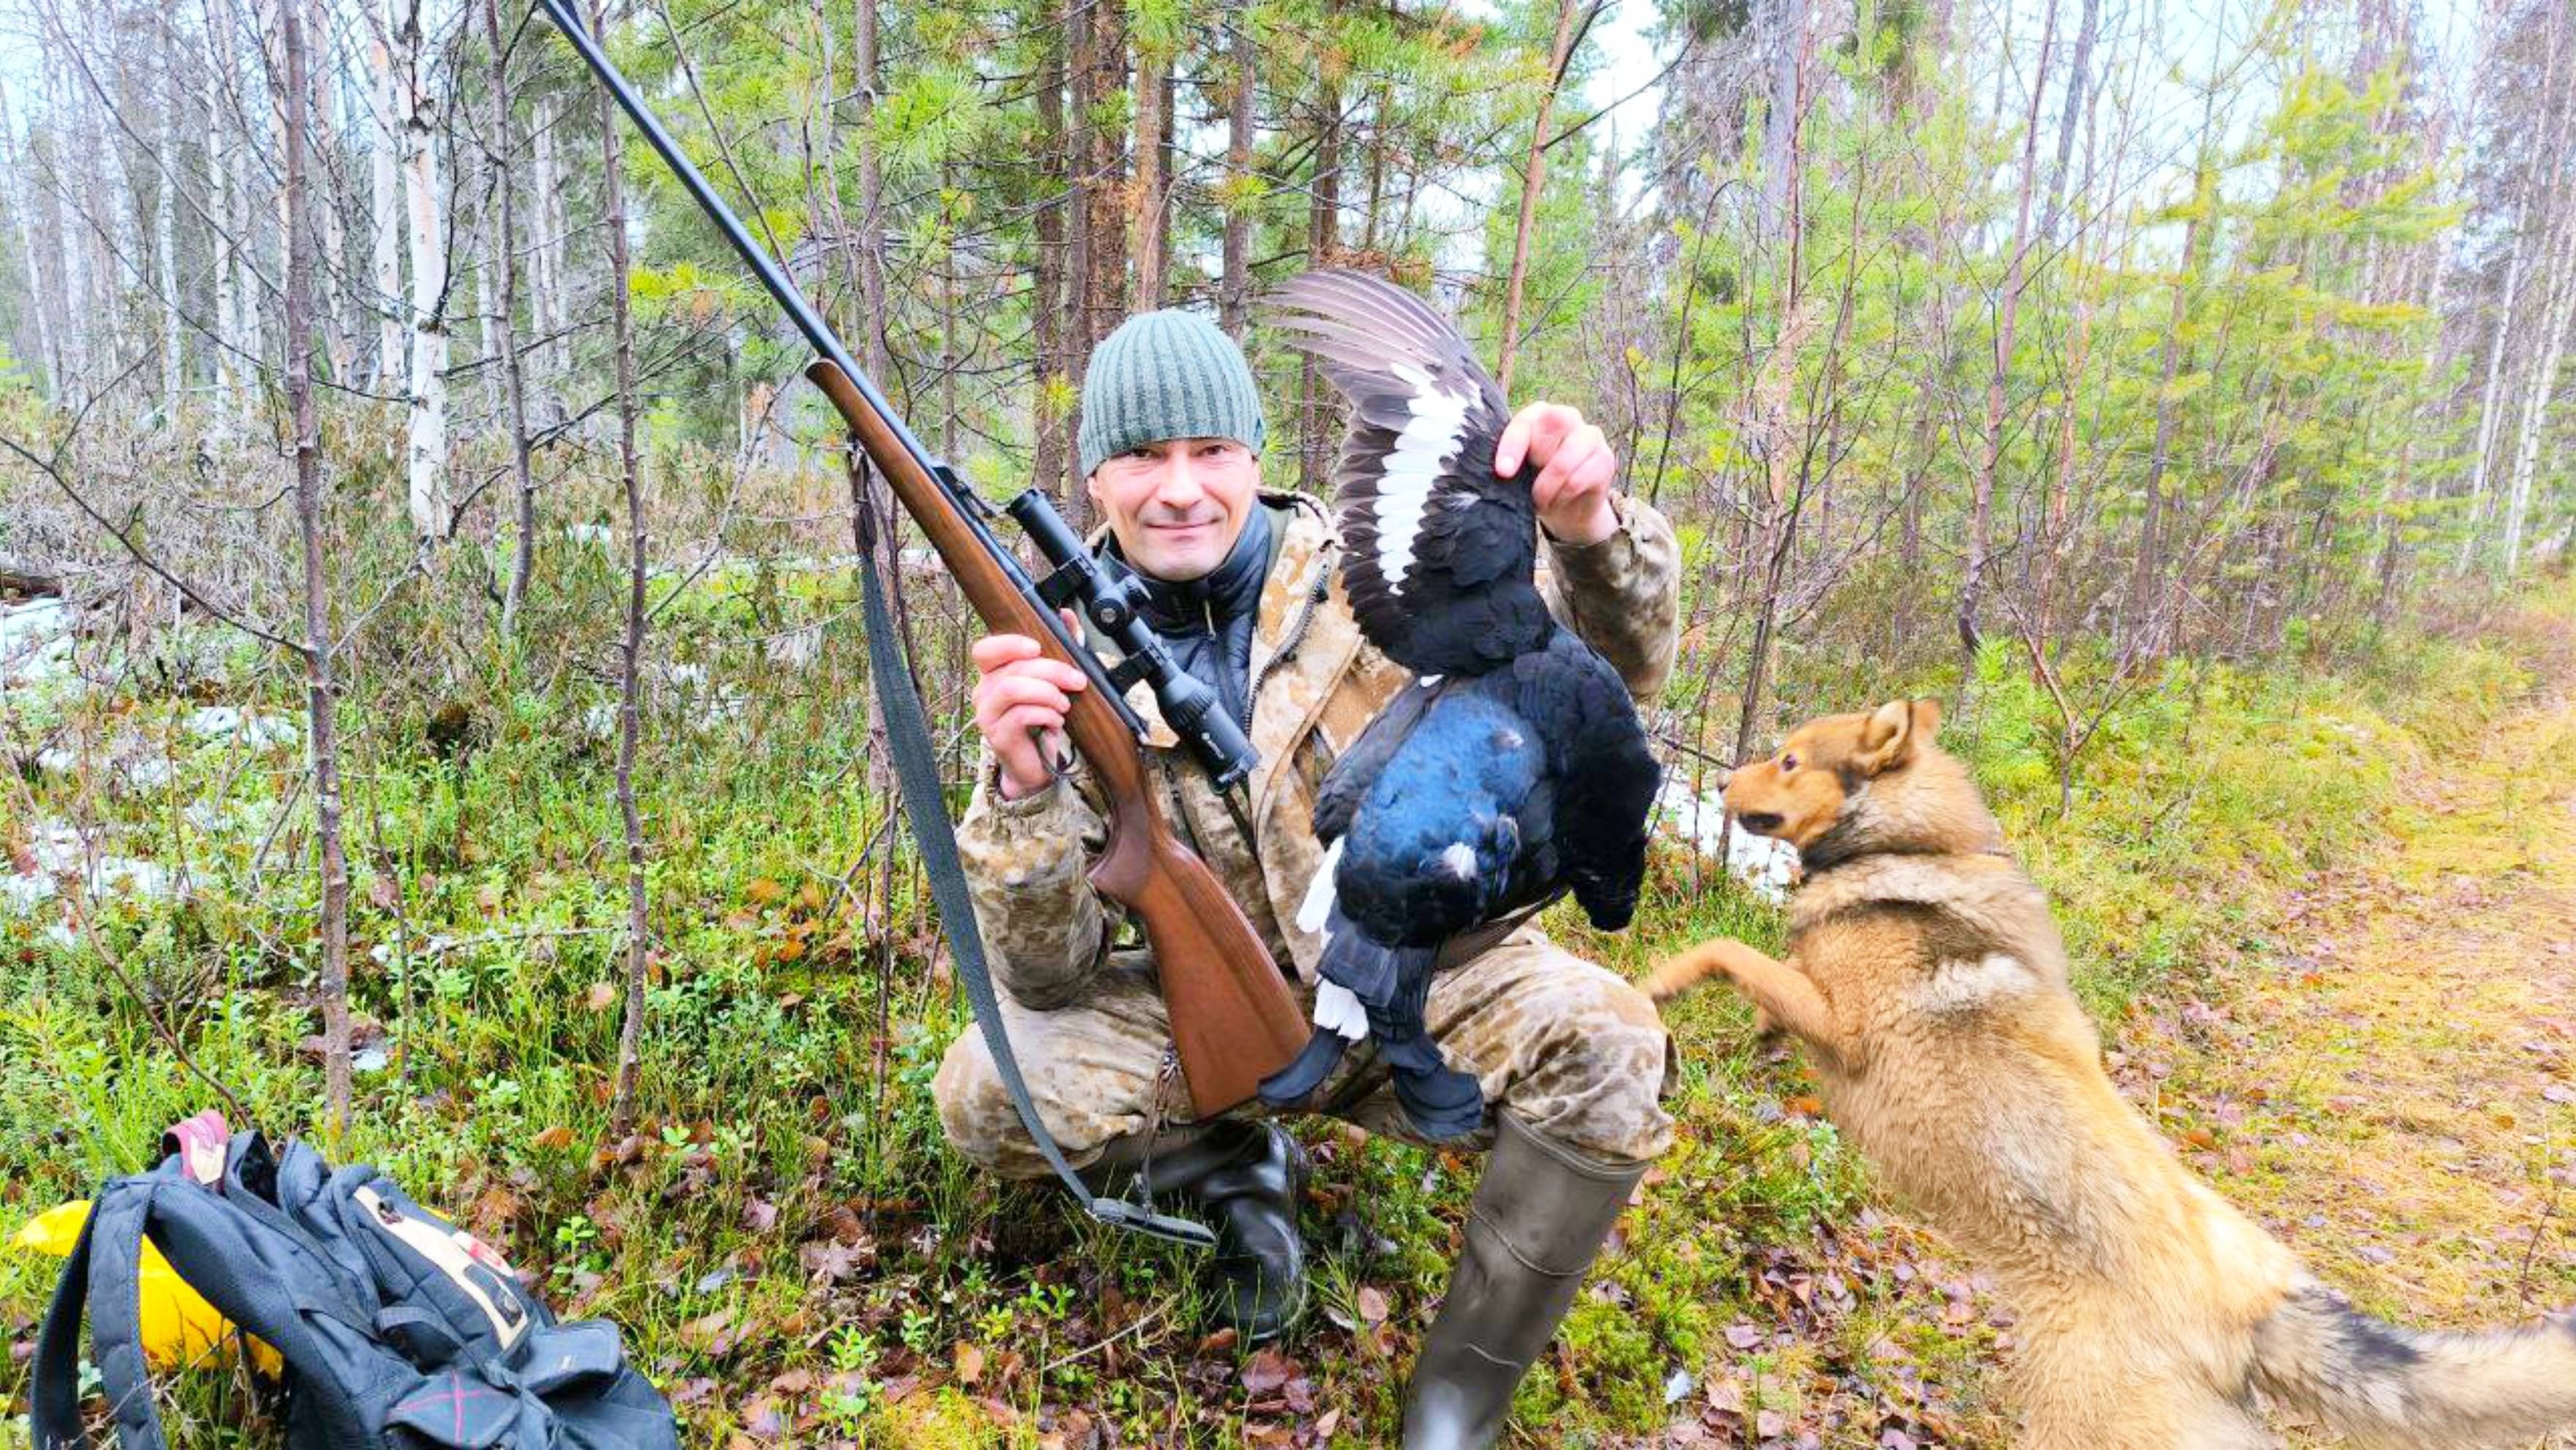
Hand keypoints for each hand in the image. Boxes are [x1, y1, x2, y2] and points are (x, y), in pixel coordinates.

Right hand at [970, 619, 1086, 799]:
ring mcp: (987, 715)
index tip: (1037, 647)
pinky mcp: (997, 736)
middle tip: (1077, 681)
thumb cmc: (1043, 720)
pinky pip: (1020, 715)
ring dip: (1047, 692)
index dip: (1009, 644)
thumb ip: (1060, 646)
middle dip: (1051, 670)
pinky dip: (1045, 714)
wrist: (1039, 765)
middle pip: (1012, 668)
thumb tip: (1065, 614)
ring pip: (1013, 688)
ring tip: (1064, 705)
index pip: (985, 650)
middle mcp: (984, 692)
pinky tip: (1056, 721)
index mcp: (994, 674)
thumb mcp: (1054, 681)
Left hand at [1496, 401, 1618, 545]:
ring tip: (1541, 501)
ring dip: (1546, 489)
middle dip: (1538, 460)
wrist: (1568, 507)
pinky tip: (1557, 501)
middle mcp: (1569, 417)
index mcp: (1540, 413)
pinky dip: (1562, 497)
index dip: (1512, 445)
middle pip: (1554, 424)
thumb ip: (1511, 460)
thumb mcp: (1519, 469)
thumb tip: (1500, 470)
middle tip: (1530, 485)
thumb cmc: (1536, 480)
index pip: (1526, 421)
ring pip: (1564, 461)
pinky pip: (1577, 480)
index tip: (1503, 471)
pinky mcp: (1605, 458)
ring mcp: (1591, 436)